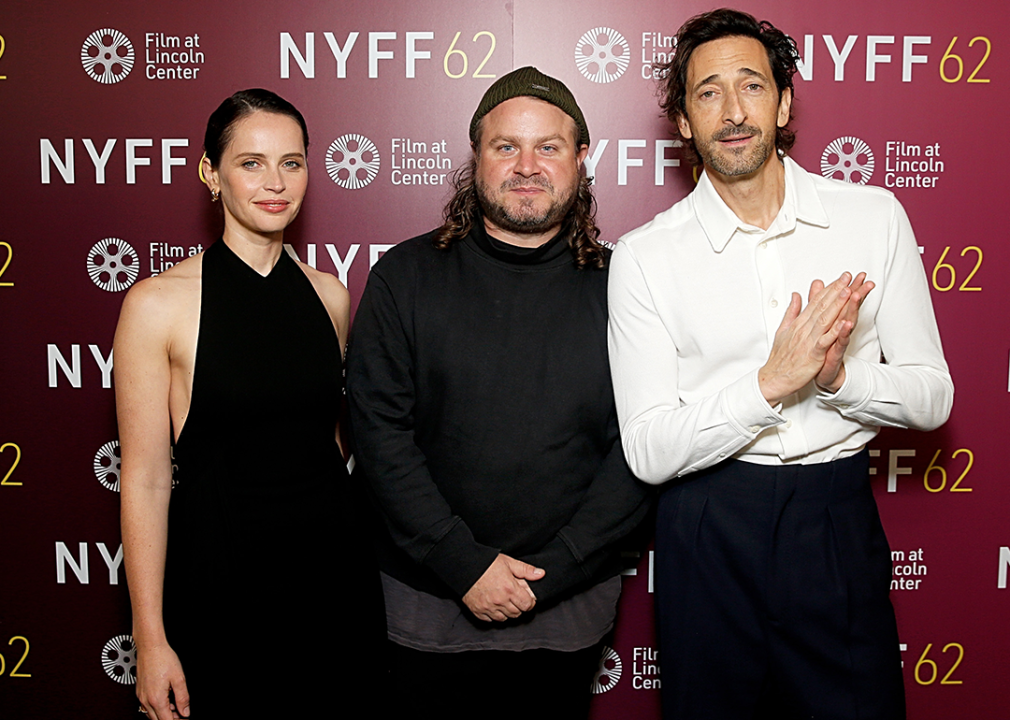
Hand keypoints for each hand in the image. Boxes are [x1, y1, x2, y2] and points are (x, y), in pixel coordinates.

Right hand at [137, 643, 189, 718]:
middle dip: (170, 719)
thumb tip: (185, 711)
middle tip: (182, 713)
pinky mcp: (140, 691)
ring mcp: (141, 696)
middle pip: (157, 719)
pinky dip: (157, 707)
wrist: (150, 647)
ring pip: (151, 714)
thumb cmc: (163, 658)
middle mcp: (146, 700)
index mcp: (156, 699)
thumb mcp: (179, 678)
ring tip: (176, 706)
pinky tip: (166, 700)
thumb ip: (183, 697)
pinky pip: (147, 706)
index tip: (184, 718)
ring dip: (163, 714)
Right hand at [462, 553, 544, 621]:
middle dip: (519, 606)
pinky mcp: (478, 611)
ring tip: (505, 600)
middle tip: (515, 597)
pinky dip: (495, 614)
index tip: (527, 597)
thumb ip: (526, 570)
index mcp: (509, 589)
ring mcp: (488, 608)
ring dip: (508, 612)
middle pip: (517, 613)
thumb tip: (541, 574)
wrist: (463, 566)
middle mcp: (500, 601)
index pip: (527, 605)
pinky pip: (491, 620)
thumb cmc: (485, 563)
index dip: (530, 601)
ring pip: (505, 618)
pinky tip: (494, 605)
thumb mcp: (508, 562)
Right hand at [758, 273, 853, 405]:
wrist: (773, 378)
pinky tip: (844, 323)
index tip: (841, 278)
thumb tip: (796, 295)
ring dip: (837, 305)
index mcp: (799, 323)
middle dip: (836, 290)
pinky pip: (825, 341)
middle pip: (823, 306)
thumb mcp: (783, 330)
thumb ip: (792, 312)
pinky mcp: (813, 354)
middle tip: (848, 277)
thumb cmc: (780, 358)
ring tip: (848, 291)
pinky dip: (835, 332)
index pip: (816, 301)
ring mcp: (808, 341)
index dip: (830, 288)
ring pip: (825, 319)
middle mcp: (804, 329)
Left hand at [812, 272, 874, 391]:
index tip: (857, 274)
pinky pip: (839, 343)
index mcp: (834, 322)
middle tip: (866, 281)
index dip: (850, 288)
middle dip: (858, 294)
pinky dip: (843, 333)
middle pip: (850, 309)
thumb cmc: (823, 349)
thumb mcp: (820, 324)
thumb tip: (818, 285)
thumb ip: (818, 304)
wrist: (823, 375)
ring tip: (856, 296)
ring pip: (847, 323)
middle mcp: (839, 330)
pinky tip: (846, 324)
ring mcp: (838, 341)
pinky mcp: (835, 354)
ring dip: (852, 309)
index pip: (843, 302)